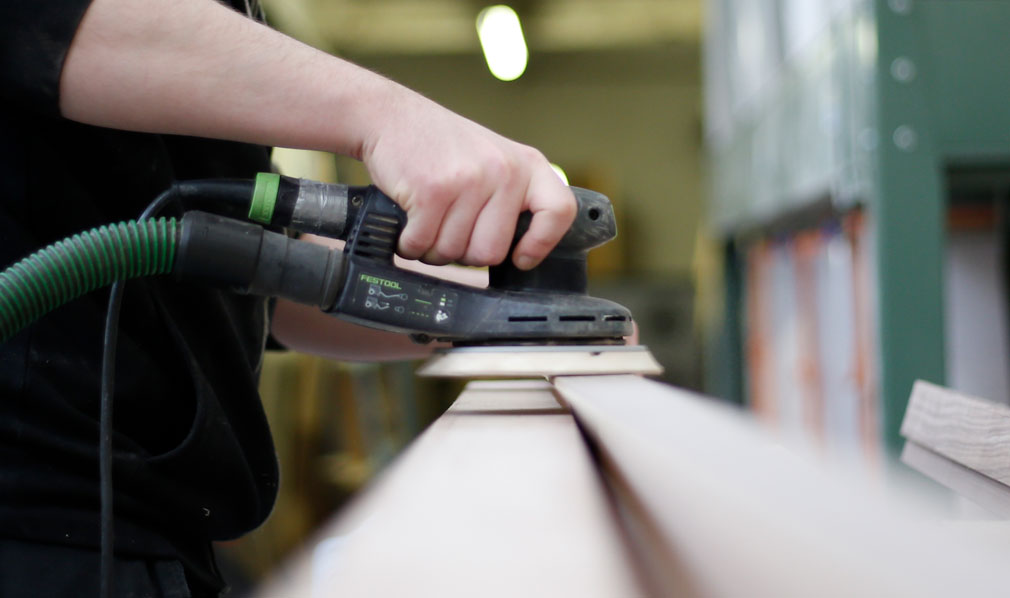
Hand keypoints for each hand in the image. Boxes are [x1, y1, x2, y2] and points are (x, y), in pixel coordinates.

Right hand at [358, 85, 575, 269]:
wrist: (392, 115)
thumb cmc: (440, 146)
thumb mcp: (493, 160)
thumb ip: (511, 197)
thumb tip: (519, 252)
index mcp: (527, 165)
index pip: (558, 212)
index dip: (541, 244)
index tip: (520, 258)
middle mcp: (504, 171)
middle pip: (491, 252)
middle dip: (463, 253)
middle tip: (448, 229)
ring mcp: (470, 180)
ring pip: (453, 253)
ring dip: (432, 248)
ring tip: (426, 219)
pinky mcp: (433, 191)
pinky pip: (423, 245)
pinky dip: (409, 243)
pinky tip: (409, 221)